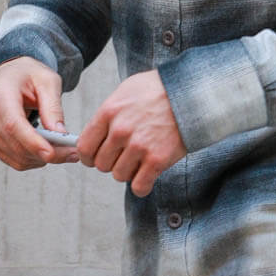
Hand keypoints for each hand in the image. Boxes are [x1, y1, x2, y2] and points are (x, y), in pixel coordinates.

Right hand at [0, 56, 78, 170]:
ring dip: (42, 158)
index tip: (51, 153)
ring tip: (62, 149)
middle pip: (16, 145)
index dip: (32, 142)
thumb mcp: (48, 81)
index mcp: (0, 92)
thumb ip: (53, 107)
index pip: (13, 124)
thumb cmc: (28, 75)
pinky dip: (33, 160)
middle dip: (47, 153)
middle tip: (72, 152)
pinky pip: (13, 160)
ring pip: (17, 158)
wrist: (9, 75)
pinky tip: (45, 148)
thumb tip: (59, 134)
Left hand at [77, 71, 185, 196]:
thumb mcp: (126, 90)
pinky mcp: (157, 160)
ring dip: (128, 171)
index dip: (89, 155)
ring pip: (119, 175)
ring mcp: (139, 146)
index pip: (84, 146)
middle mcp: (120, 131)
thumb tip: (95, 132)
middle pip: (101, 164)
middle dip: (111, 162)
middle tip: (124, 155)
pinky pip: (139, 186)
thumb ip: (108, 112)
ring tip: (139, 159)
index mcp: (109, 112)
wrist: (190, 93)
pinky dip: (142, 185)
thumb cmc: (159, 89)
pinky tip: (148, 174)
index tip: (95, 157)